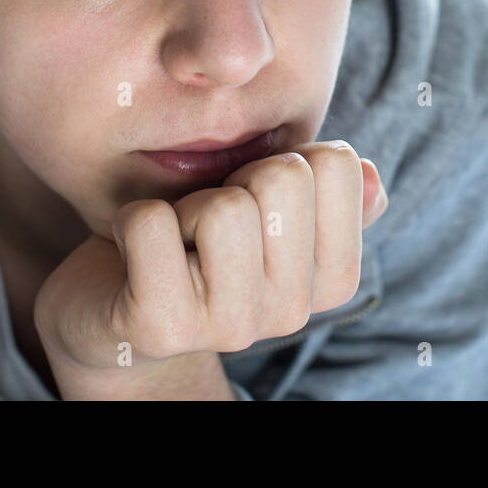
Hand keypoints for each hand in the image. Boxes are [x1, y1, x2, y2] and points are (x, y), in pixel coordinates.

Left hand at [34, 140, 386, 384]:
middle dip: (233, 180)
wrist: (116, 303)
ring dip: (184, 205)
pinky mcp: (163, 327)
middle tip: (206, 223)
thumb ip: (324, 192)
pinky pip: (152, 222)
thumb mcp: (266, 207)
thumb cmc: (198, 241)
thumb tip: (370, 176)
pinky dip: (131, 219)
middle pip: (282, 178)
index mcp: (333, 278)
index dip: (282, 160)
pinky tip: (133, 253)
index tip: (252, 198)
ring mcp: (231, 327)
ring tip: (177, 240)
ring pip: (224, 206)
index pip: (337, 163)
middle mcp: (293, 312)